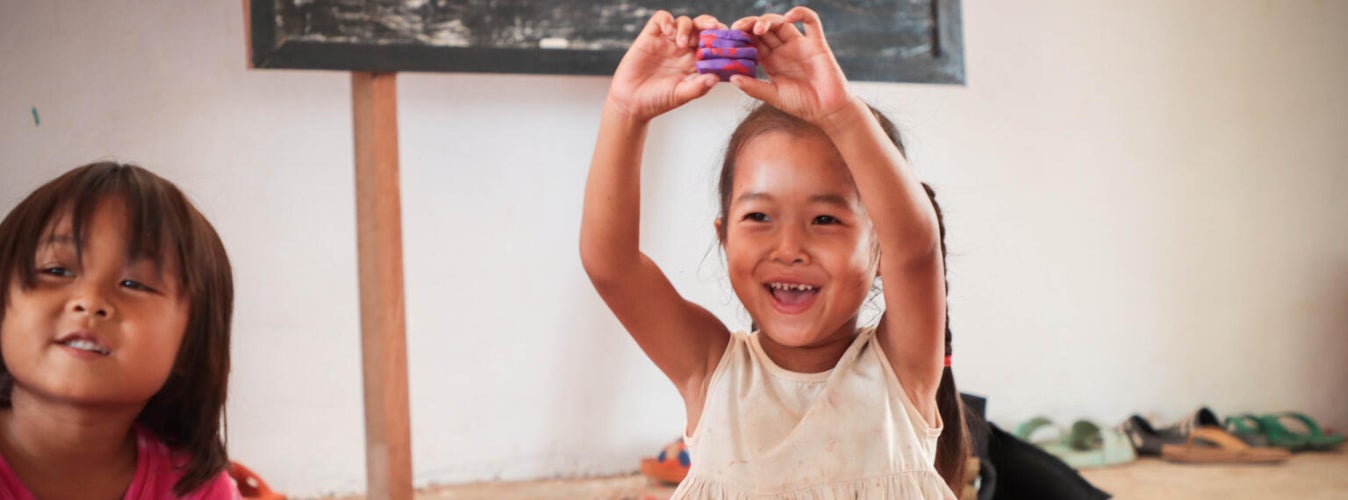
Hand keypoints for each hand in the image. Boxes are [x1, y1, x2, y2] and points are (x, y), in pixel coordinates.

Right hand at [607, 11, 725, 121]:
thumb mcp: (681, 95)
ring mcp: (667, 41)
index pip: (712, 43)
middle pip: (701, 27)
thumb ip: (698, 87)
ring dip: (687, 28)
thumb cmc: (658, 101)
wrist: (632, 103)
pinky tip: (668, 33)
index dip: (720, 39)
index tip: (726, 41)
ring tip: (682, 43)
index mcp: (695, 61)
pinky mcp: (650, 36)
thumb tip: (715, 77)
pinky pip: (661, 18)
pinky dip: (667, 21)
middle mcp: (683, 49)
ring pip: (684, 22)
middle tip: (713, 28)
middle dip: (709, 24)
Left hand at [730, 7, 856, 127]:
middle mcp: (783, 50)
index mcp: (770, 61)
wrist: (827, 110)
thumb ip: (754, 87)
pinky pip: (811, 22)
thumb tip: (733, 78)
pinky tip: (789, 17)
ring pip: (782, 23)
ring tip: (758, 28)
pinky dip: (800, 14)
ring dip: (768, 20)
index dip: (742, 36)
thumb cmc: (801, 105)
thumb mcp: (774, 96)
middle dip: (750, 25)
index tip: (730, 37)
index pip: (753, 42)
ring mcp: (799, 45)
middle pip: (764, 29)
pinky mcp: (816, 43)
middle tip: (738, 28)